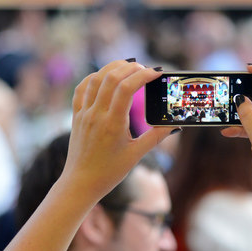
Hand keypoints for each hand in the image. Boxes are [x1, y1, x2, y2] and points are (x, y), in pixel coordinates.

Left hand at [63, 60, 175, 197]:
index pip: (126, 88)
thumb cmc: (109, 172)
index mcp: (112, 124)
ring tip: (128, 66)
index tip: (156, 73)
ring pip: (95, 79)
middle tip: (145, 69)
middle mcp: (96, 115)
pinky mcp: (76, 116)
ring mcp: (84, 114)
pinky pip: (81, 89)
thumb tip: (175, 124)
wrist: (80, 184)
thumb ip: (156, 137)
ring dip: (112, 68)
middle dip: (130, 67)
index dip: (143, 75)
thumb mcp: (136, 155)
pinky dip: (93, 77)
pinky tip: (104, 76)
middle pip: (110, 77)